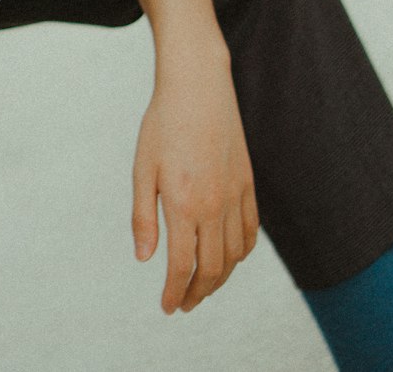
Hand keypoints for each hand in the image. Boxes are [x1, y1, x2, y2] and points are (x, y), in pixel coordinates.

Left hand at [132, 40, 259, 313]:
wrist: (198, 86)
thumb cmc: (162, 124)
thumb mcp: (142, 168)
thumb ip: (144, 217)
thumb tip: (145, 259)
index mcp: (184, 203)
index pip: (183, 266)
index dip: (174, 292)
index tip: (167, 306)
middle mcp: (214, 205)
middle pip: (212, 269)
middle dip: (197, 294)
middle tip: (182, 305)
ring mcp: (235, 195)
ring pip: (234, 256)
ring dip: (219, 280)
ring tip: (202, 288)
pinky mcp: (248, 184)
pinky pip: (250, 232)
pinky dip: (240, 254)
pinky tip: (227, 258)